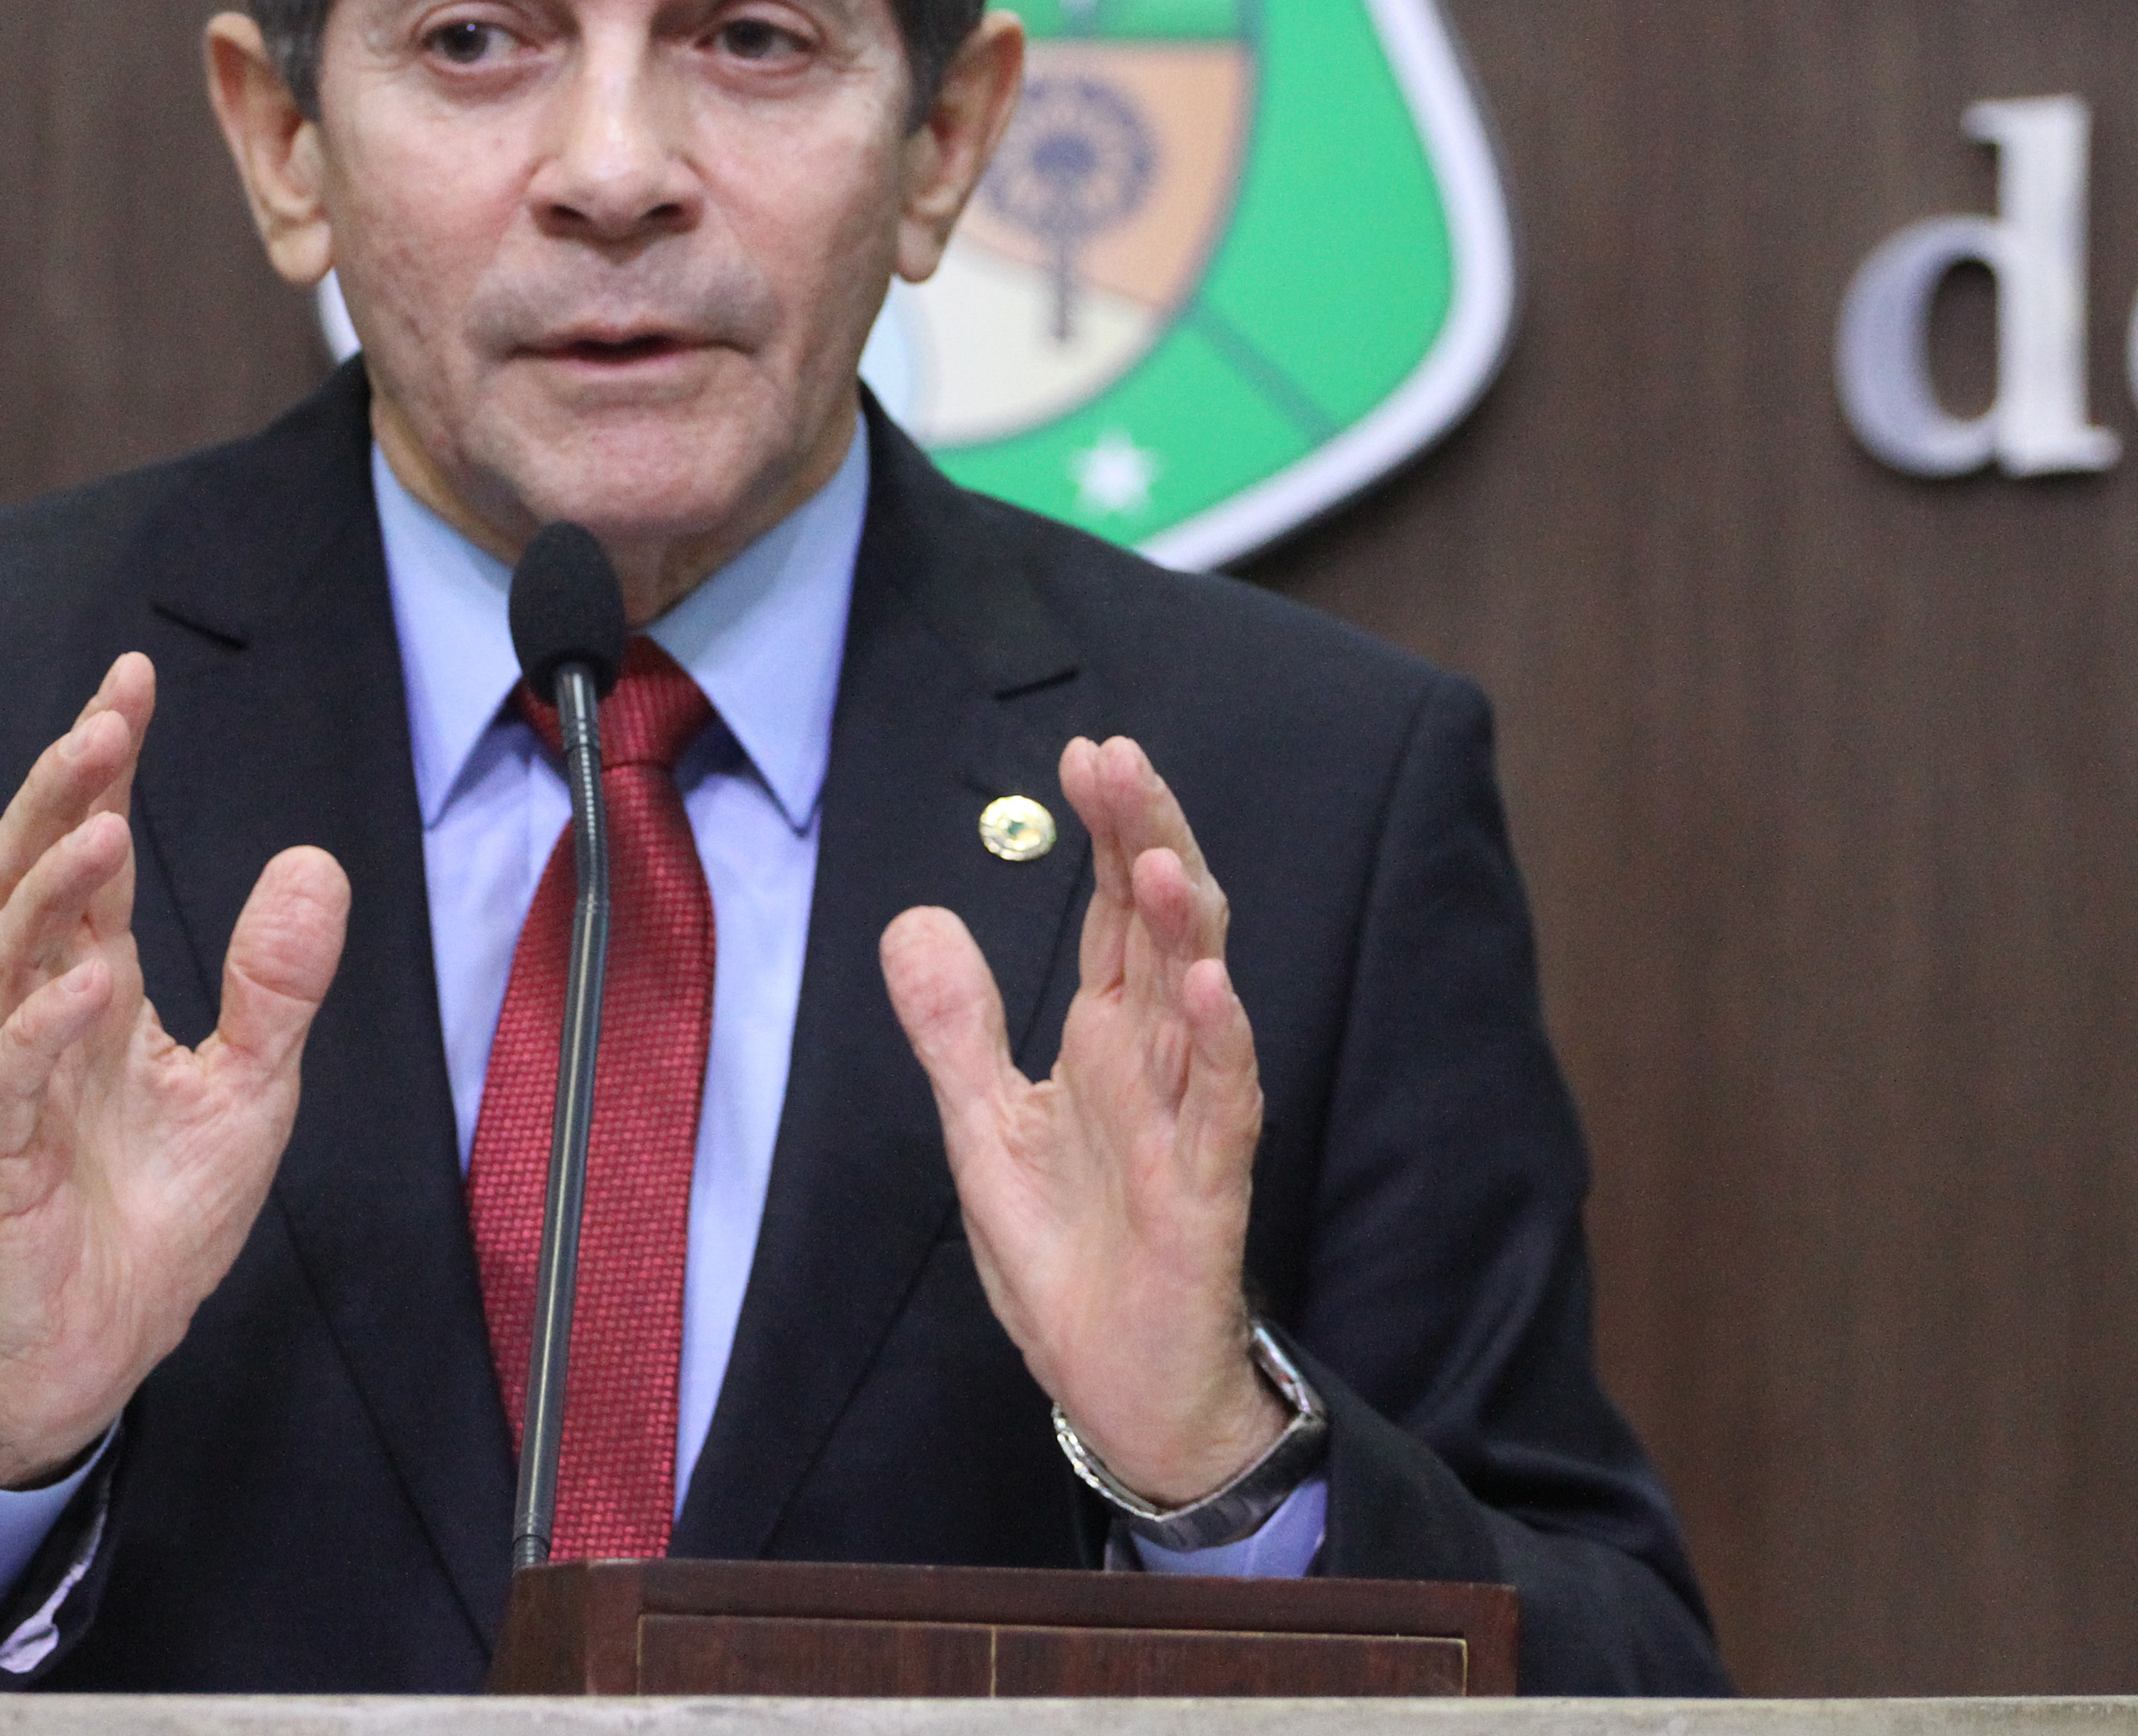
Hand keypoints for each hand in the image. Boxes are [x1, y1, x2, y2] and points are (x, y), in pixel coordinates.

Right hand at [0, 652, 350, 1487]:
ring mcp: (9, 1074)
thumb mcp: (253, 1086)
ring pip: (7, 953)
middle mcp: (39, 1009)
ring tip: (107, 820)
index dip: (103, 764)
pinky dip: (41, 1024)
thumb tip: (315, 862)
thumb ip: (278, 982)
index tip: (132, 680)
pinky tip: (88, 981)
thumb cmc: (158, 1213)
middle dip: (61, 790)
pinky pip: (4, 1073)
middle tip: (105, 718)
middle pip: (30, 873)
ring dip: (53, 884)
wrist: (102, 1342)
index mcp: (94, 984)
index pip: (90, 851)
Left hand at [880, 735, 1284, 1505]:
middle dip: (1147, 840)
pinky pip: (1223, 1108)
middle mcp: (1157, 1063)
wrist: (1119, 1386)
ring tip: (1156, 855)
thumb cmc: (1074, 1260)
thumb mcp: (983, 1129)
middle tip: (1120, 758)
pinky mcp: (1205, 1193)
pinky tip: (1214, 986)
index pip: (1115, 914)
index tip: (1087, 751)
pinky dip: (1222, 1045)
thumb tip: (914, 917)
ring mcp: (1188, 1122)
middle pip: (1164, 928)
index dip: (1107, 832)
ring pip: (1199, 1002)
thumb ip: (956, 1027)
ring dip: (1184, 927)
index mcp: (1107, 1040)